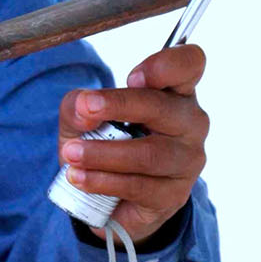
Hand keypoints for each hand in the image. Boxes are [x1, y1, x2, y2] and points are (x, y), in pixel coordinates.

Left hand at [57, 44, 208, 243]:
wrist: (108, 197)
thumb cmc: (105, 142)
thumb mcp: (83, 117)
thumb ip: (78, 104)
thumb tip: (83, 109)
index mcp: (174, 92)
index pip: (189, 64)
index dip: (165, 65)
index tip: (132, 78)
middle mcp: (190, 123)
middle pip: (161, 107)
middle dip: (118, 105)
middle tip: (85, 108)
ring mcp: (187, 160)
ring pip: (148, 154)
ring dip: (103, 153)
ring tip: (70, 154)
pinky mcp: (174, 194)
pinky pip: (139, 186)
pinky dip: (103, 181)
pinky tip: (78, 177)